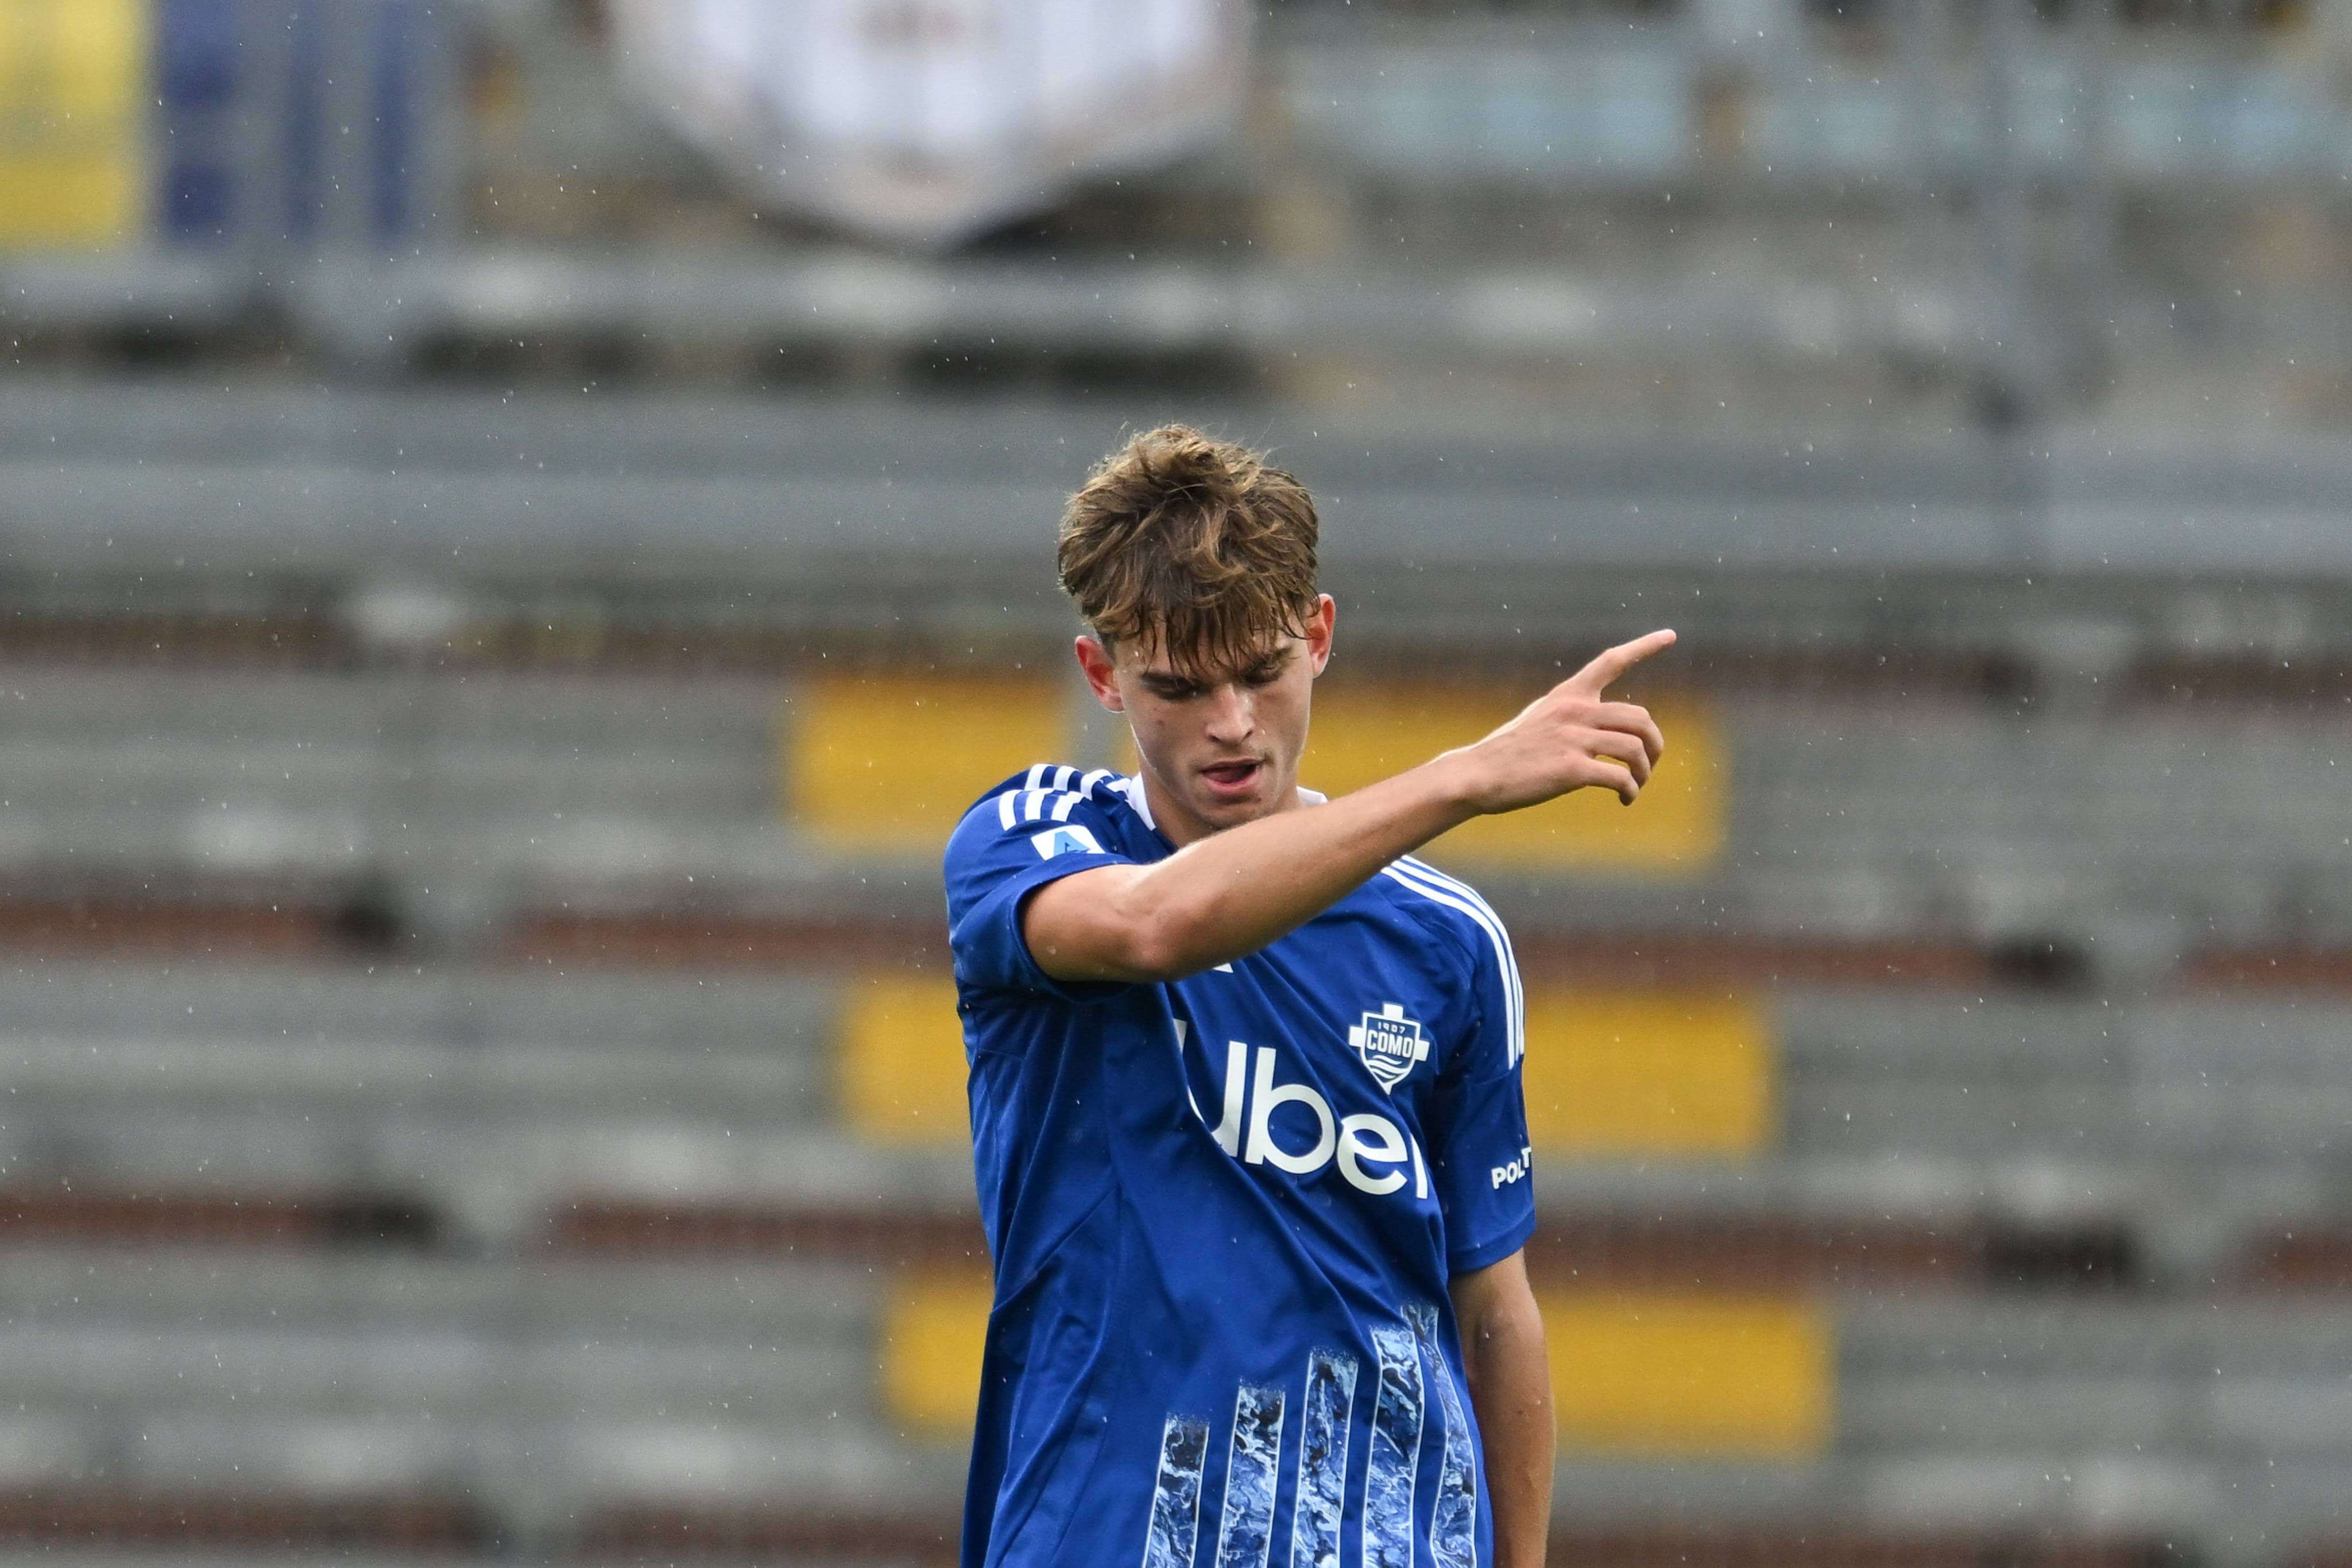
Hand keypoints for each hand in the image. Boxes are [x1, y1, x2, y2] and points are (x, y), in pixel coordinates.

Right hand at [1443, 629, 1673, 810]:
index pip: (1611, 661)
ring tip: (1636, 786)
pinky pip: (1619, 777)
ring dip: (1644, 772)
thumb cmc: (1508, 752)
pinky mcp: (1571, 769)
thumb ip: (1572, 716)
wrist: (1477, 775)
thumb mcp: (1540, 719)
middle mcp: (1574, 711)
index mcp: (1567, 696)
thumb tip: (1605, 730)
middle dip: (1654, 744)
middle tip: (1650, 765)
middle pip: (1639, 718)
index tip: (1670, 635)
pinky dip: (1630, 790)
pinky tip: (1625, 799)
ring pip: (1634, 748)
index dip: (1644, 646)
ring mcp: (1572, 739)